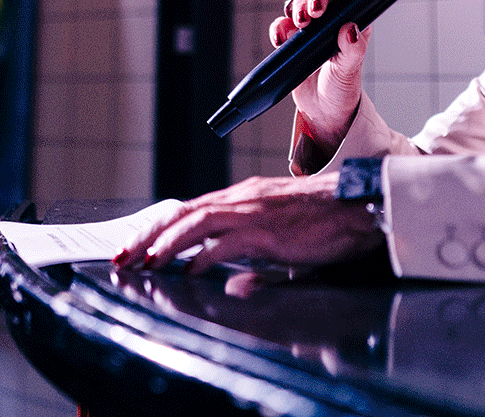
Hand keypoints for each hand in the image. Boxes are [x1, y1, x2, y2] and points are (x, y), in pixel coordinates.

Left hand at [111, 174, 383, 274]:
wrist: (361, 206)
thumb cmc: (328, 222)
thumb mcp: (282, 240)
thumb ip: (255, 259)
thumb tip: (233, 286)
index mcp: (244, 198)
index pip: (190, 210)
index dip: (159, 228)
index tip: (136, 246)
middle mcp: (243, 199)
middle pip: (183, 213)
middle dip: (148, 236)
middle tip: (122, 256)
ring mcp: (254, 212)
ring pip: (196, 222)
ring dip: (165, 244)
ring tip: (143, 263)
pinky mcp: (268, 230)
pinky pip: (226, 242)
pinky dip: (202, 257)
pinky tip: (187, 271)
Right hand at [273, 0, 371, 147]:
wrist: (323, 110)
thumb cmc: (342, 88)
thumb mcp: (350, 69)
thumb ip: (353, 49)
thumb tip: (349, 29)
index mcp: (352, 20)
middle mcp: (331, 19)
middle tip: (314, 13)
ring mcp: (310, 28)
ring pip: (300, 3)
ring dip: (297, 8)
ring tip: (300, 25)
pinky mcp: (292, 39)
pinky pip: (281, 25)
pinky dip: (279, 28)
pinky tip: (282, 40)